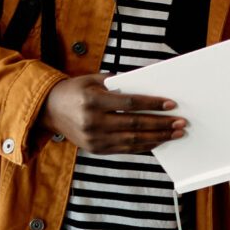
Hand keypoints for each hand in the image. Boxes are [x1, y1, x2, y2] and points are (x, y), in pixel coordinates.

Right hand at [40, 73, 184, 154]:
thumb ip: (119, 83)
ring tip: (175, 134)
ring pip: (132, 140)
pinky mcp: (95, 149)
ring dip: (157, 137)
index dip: (153, 104)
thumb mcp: (93, 80)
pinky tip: (158, 141)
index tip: (171, 104)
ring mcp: (94, 139)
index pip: (130, 103)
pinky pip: (125, 149)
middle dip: (161, 124)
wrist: (48, 110)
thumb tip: (149, 83)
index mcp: (93, 101)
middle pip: (135, 124)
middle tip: (181, 122)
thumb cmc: (74, 90)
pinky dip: (144, 145)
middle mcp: (93, 122)